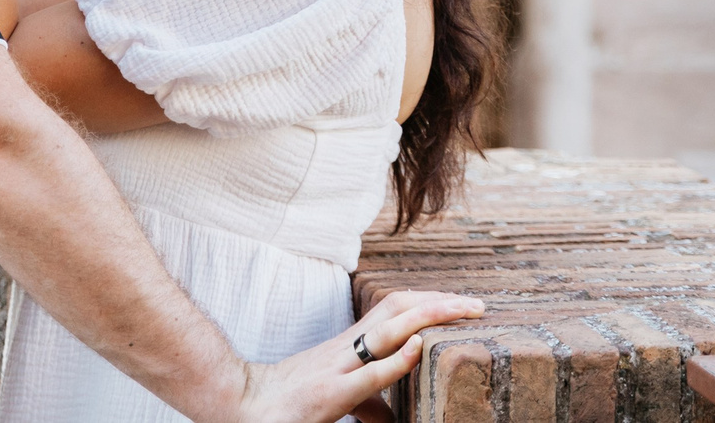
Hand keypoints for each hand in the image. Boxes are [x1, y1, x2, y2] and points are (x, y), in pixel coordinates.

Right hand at [232, 291, 484, 422]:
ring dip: (430, 316)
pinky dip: (398, 360)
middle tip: (477, 304)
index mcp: (349, 345)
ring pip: (389, 328)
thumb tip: (396, 416)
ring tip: (465, 311)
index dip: (429, 302)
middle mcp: (346, 347)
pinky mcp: (330, 394)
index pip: (394, 310)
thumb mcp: (336, 396)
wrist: (238, 404)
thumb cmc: (286, 403)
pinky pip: (369, 372)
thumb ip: (369, 402)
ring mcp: (338, 367)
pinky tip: (420, 349)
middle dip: (439, 302)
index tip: (462, 305)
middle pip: (398, 308)